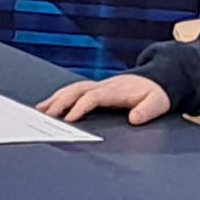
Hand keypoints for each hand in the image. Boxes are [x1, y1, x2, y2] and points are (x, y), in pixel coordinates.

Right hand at [35, 74, 170, 124]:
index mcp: (117, 89)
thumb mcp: (158, 103)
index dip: (81, 107)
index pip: (94, 96)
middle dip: (61, 102)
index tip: (69, 120)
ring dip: (56, 98)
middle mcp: (106, 85)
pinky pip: (75, 90)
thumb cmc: (156, 93)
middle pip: (78, 89)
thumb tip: (134, 119)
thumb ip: (147, 111)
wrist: (158, 79)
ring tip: (40, 111)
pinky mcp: (97, 88)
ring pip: (73, 88)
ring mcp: (100, 85)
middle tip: (45, 117)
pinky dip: (60, 96)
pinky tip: (49, 105)